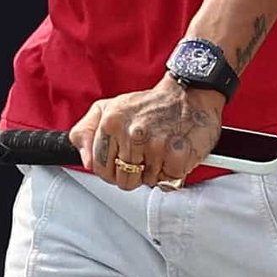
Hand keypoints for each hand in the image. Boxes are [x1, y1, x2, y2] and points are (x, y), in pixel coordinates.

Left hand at [70, 77, 223, 190]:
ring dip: (154, 171)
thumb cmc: (152, 104)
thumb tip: (85, 160)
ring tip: (160, 149)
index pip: (98, 166)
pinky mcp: (177, 157)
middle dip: (133, 172)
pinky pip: (167, 182)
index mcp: (111, 121)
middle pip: (122, 180)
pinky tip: (172, 153)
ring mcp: (155, 146)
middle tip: (144, 154)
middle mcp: (132, 133)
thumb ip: (86, 132)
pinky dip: (172, 172)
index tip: (123, 157)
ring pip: (146, 182)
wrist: (191, 95)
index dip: (112, 167)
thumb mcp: (110, 108)